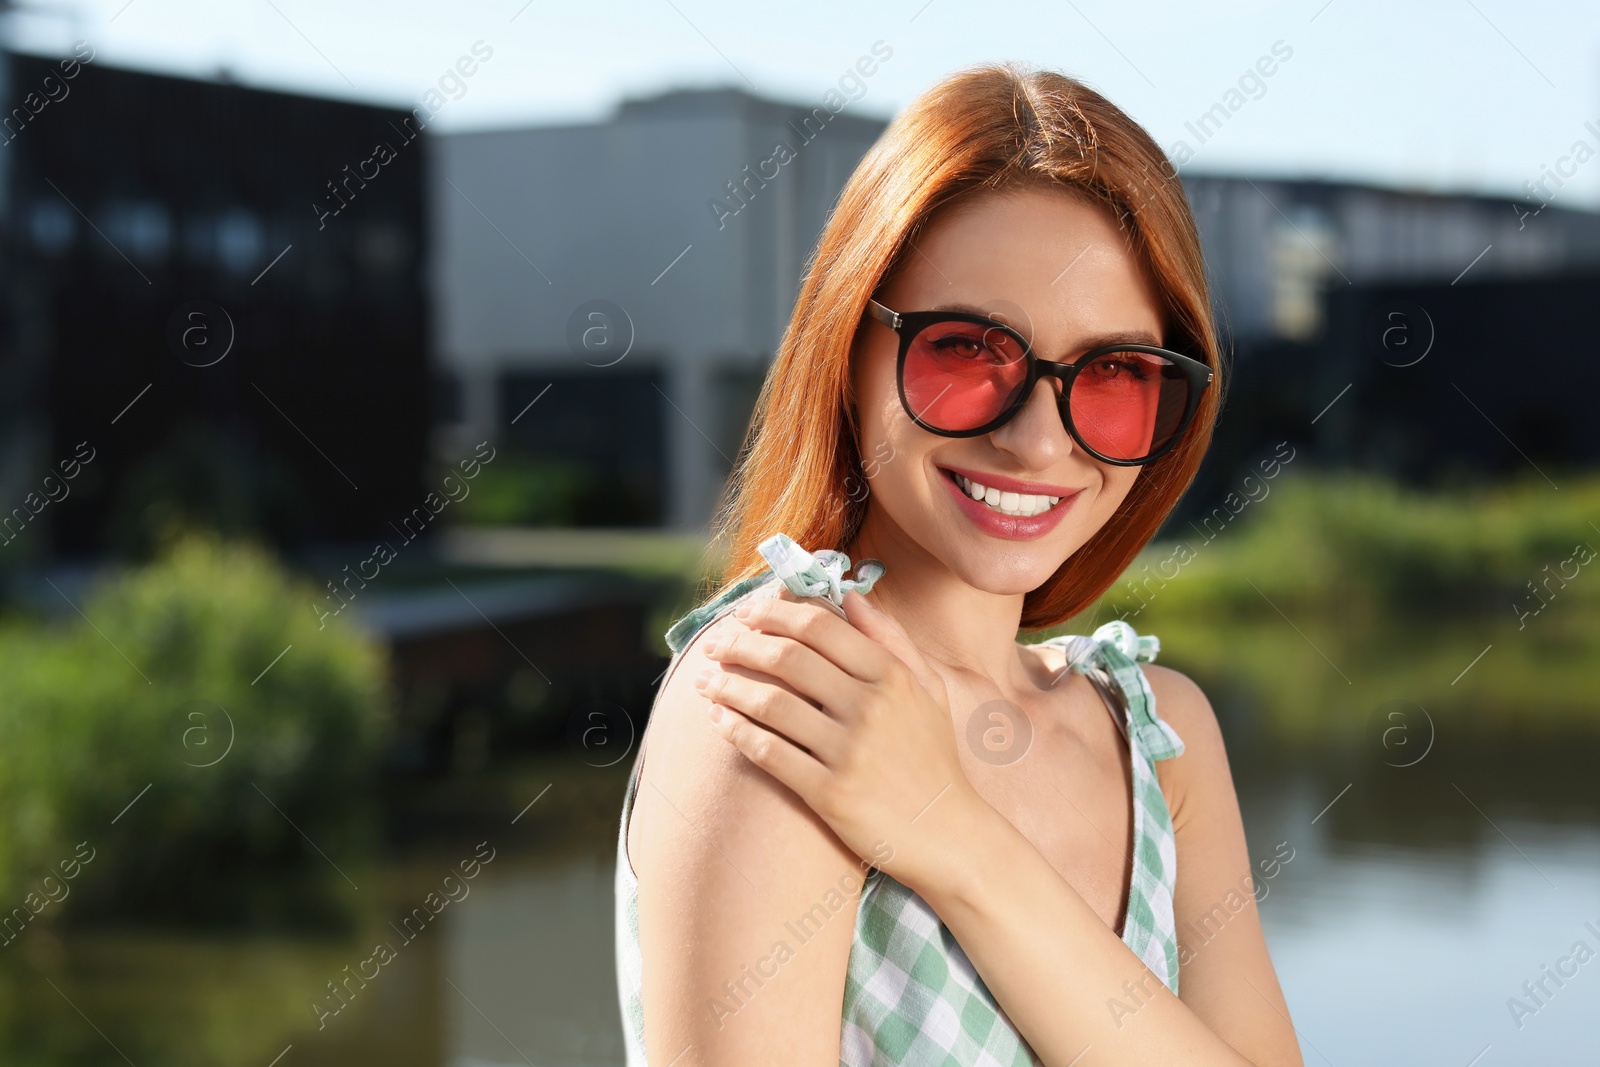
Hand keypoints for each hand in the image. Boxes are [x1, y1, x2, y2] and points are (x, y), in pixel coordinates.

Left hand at [695, 589, 983, 894]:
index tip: (746, 614)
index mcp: (892, 676)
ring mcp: (849, 752)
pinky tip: (717, 720)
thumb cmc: (932, 756)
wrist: (946, 833)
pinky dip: (736, 731)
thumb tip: (852, 596)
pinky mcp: (830, 793)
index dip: (774, 614)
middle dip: (741, 645)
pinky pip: (769, 753)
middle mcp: (870, 708)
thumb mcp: (928, 689)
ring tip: (704, 681)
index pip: (820, 627)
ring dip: (728, 687)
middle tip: (714, 645)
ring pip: (771, 704)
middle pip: (788, 658)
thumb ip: (891, 638)